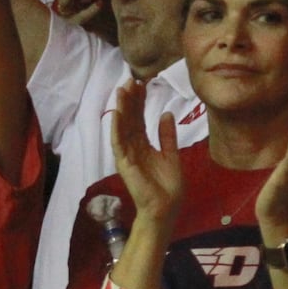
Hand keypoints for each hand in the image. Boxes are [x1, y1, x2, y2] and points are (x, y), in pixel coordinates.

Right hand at [111, 79, 182, 225]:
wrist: (166, 208)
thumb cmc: (168, 187)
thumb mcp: (171, 155)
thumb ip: (167, 136)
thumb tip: (165, 113)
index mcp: (143, 145)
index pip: (139, 119)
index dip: (140, 102)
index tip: (142, 84)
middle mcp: (132, 147)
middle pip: (130, 119)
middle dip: (130, 99)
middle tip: (131, 80)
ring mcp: (126, 154)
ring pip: (122, 126)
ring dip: (121, 108)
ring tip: (122, 89)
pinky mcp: (124, 162)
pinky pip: (118, 142)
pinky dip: (117, 127)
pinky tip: (117, 113)